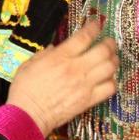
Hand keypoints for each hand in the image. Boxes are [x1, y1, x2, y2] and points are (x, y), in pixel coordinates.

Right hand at [7, 20, 117, 136]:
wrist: (28, 115)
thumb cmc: (24, 91)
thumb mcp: (28, 64)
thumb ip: (44, 54)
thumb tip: (54, 48)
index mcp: (60, 57)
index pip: (84, 36)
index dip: (94, 27)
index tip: (96, 24)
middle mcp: (76, 68)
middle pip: (103, 50)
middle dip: (109, 43)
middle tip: (109, 42)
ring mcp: (84, 85)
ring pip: (110, 67)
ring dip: (114, 60)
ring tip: (112, 58)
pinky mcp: (88, 100)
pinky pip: (110, 88)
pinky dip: (113, 81)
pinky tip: (108, 79)